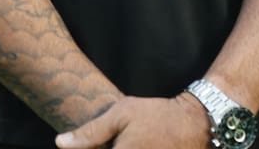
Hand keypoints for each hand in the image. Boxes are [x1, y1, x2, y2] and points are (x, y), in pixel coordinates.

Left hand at [55, 93, 209, 148]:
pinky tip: (138, 144)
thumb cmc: (159, 115)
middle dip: (106, 148)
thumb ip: (91, 131)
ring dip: (121, 148)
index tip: (96, 144)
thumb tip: (61, 142)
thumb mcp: (124, 113)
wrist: (197, 122)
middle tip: (118, 139)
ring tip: (127, 140)